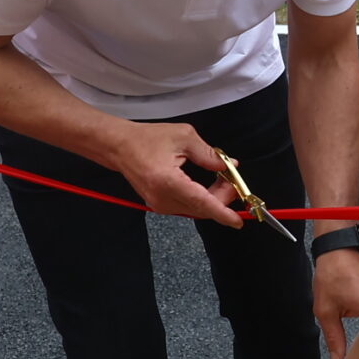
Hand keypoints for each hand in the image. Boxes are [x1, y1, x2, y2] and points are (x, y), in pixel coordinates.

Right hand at [108, 121, 251, 226]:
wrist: (120, 146)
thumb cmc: (147, 139)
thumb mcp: (184, 137)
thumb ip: (209, 154)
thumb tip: (228, 165)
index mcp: (168, 181)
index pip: (202, 203)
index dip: (222, 213)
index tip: (238, 221)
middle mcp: (162, 198)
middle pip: (202, 208)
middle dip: (222, 198)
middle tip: (233, 179)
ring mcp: (159, 204)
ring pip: (196, 210)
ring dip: (213, 198)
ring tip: (221, 179)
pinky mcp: (159, 204)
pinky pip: (187, 207)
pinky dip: (201, 199)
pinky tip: (207, 185)